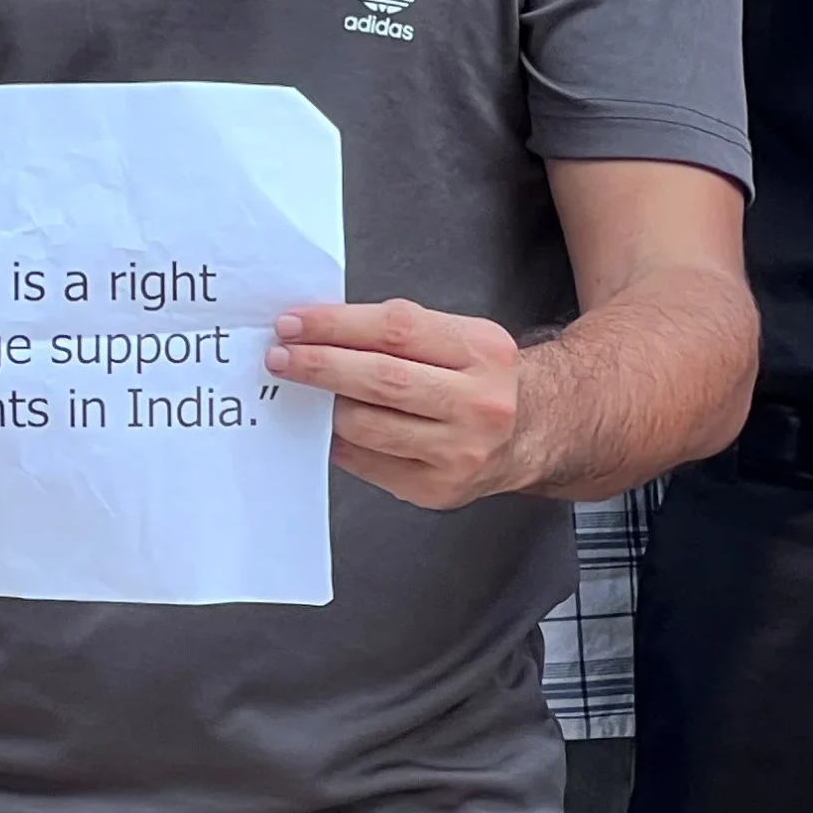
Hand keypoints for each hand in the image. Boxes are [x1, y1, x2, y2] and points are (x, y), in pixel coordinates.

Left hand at [266, 299, 528, 508]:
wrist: (533, 431)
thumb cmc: (481, 378)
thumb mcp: (459, 337)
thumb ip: (398, 331)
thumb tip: (318, 331)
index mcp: (482, 351)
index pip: (396, 329)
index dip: (336, 325)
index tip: (293, 324)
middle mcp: (479, 403)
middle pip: (381, 379)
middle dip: (319, 365)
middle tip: (280, 357)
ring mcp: (460, 451)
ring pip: (369, 426)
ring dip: (325, 406)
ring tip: (303, 391)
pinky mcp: (439, 488)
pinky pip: (369, 462)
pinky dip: (341, 442)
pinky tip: (330, 428)